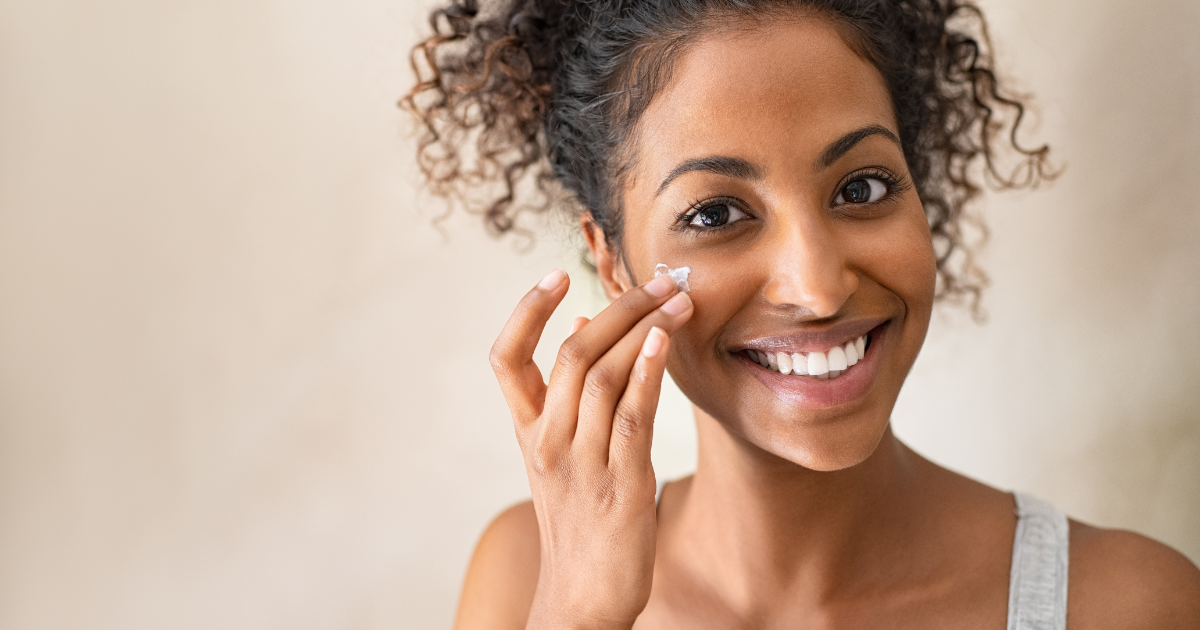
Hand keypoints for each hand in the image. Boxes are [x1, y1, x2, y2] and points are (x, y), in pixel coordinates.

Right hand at [489, 269, 693, 629]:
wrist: (581, 597)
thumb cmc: (577, 520)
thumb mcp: (560, 456)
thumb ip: (568, 396)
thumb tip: (582, 327)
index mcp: (528, 431)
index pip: (506, 358)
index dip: (526, 311)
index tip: (557, 276)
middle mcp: (548, 442)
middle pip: (573, 354)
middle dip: (619, 307)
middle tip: (661, 280)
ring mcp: (582, 464)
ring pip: (605, 377)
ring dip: (645, 329)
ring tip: (679, 300)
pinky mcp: (621, 485)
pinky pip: (632, 417)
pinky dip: (647, 373)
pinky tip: (665, 342)